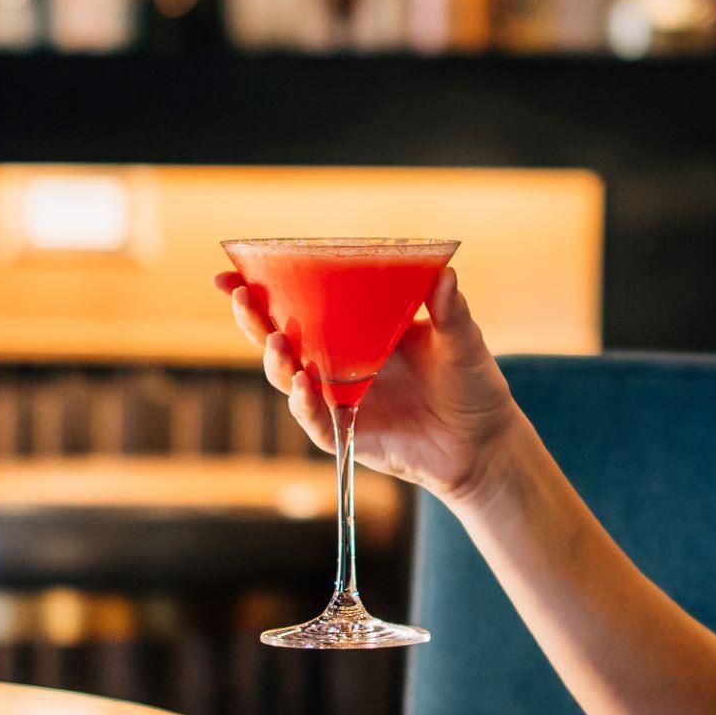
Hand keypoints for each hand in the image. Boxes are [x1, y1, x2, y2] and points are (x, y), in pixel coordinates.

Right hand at [218, 265, 523, 505]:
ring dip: (276, 360)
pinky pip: (315, 419)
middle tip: (241, 297)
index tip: (232, 272)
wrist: (483, 442)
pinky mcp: (347, 432)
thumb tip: (446, 274)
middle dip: (253, 318)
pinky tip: (302, 384)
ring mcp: (338, 397)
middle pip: (279, 338)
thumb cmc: (470, 384)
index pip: (300, 304)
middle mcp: (337, 362)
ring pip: (287, 378)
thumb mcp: (461, 340)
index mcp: (355, 329)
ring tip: (278, 343)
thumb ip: (450, 311)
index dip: (262, 289)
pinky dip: (304, 403)